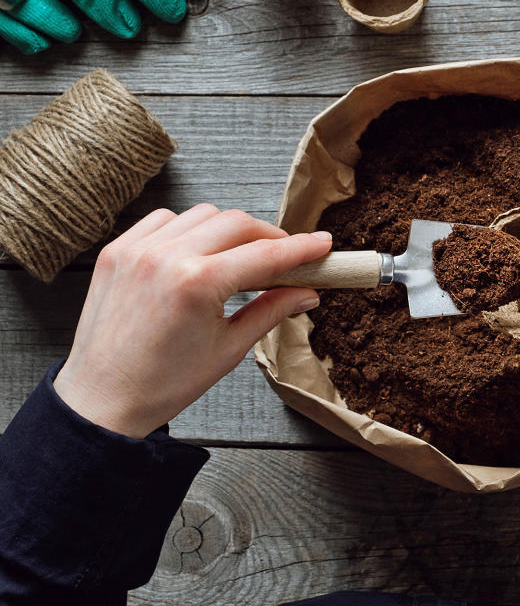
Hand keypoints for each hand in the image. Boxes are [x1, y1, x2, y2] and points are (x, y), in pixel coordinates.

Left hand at [53, 205, 330, 438]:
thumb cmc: (164, 383)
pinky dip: (187, 228)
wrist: (102, 400)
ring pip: (202, 214)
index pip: (265, 254)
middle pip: (237, 223)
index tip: (323, 244)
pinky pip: (163, 219)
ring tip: (238, 258)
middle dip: (268, 236)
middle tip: (285, 257)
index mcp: (198, 283)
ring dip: (228, 230)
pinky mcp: (117, 250)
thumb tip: (307, 293)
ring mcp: (137, 250)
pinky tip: (197, 252)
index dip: (301, 248)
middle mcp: (166, 257)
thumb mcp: (230, 349)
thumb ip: (272, 310)